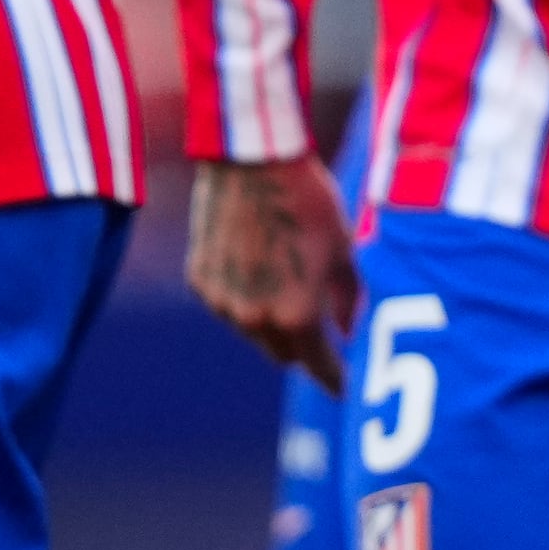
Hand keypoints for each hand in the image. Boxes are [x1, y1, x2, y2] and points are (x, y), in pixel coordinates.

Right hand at [191, 153, 362, 386]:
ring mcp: (222, 302)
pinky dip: (243, 294)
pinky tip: (255, 258)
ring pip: (251, 330)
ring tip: (285, 273)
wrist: (253, 162)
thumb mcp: (343, 248)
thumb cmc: (308, 201)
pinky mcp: (199, 280)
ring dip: (269, 319)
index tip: (341, 387)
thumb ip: (348, 297)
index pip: (316, 365)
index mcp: (296, 316)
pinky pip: (226, 303)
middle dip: (301, 346)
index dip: (332, 377)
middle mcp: (254, 319)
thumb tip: (349, 330)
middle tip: (316, 324)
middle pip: (281, 353)